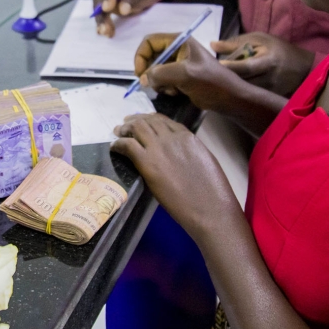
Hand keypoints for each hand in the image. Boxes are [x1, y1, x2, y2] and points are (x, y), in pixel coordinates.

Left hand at [112, 113, 240, 234]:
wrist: (210, 208)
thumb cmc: (213, 192)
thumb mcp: (205, 161)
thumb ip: (189, 152)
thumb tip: (179, 154)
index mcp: (188, 137)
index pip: (165, 121)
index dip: (151, 119)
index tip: (144, 121)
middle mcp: (172, 137)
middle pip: (148, 121)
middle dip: (135, 120)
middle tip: (126, 124)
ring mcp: (159, 148)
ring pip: (136, 128)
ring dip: (125, 129)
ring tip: (118, 132)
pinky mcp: (147, 163)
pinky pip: (127, 146)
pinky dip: (118, 144)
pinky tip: (114, 147)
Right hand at [134, 34, 248, 113]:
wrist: (229, 98)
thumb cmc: (210, 83)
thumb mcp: (184, 75)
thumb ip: (160, 73)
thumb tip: (145, 79)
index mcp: (179, 41)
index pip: (149, 42)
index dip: (141, 56)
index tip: (140, 74)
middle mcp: (178, 49)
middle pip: (151, 56)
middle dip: (150, 72)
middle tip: (153, 86)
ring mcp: (180, 63)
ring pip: (156, 70)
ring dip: (158, 82)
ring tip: (170, 90)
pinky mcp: (181, 76)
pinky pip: (164, 79)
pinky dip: (165, 87)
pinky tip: (176, 93)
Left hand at [210, 32, 314, 96]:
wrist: (302, 68)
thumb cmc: (278, 49)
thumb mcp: (260, 39)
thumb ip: (237, 43)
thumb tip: (213, 45)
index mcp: (268, 61)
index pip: (247, 66)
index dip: (231, 67)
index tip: (215, 66)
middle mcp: (269, 79)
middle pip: (242, 82)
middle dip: (224, 79)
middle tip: (205, 75)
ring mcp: (268, 92)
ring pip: (243, 92)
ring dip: (227, 87)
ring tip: (211, 82)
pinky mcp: (267, 99)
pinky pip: (247, 97)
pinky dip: (235, 93)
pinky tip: (223, 90)